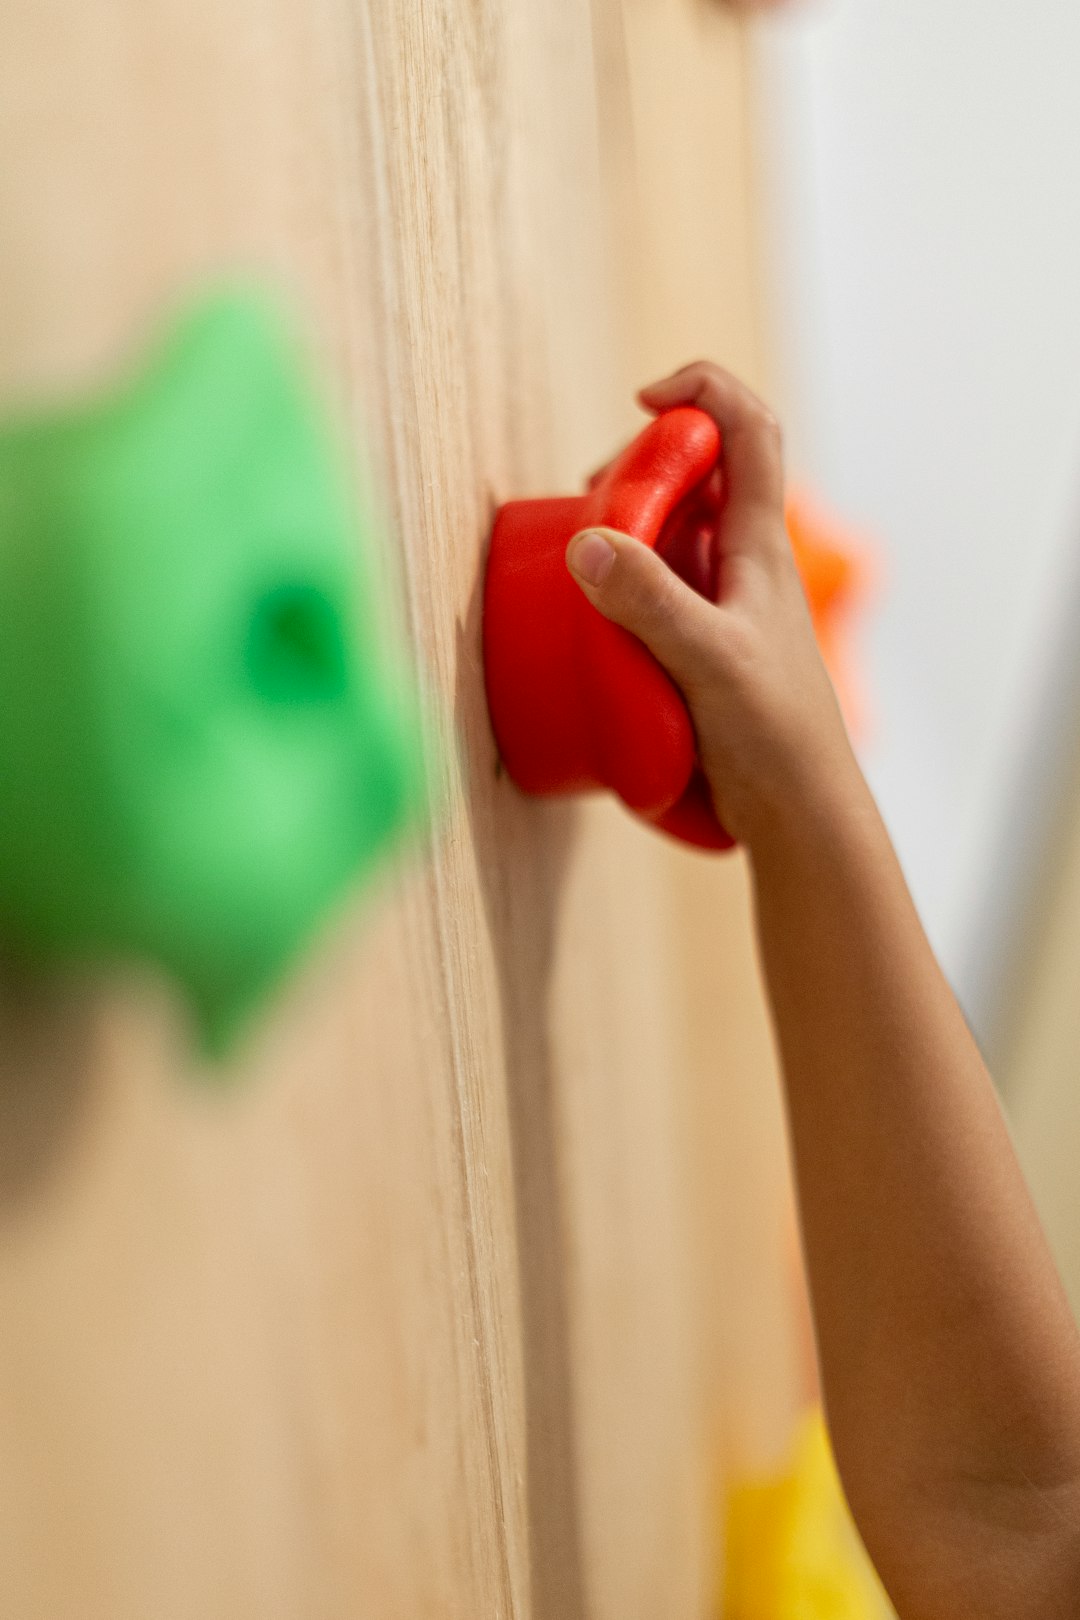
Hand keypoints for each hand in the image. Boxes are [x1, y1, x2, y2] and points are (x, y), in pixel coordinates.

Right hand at [566, 361, 859, 851]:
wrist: (795, 812)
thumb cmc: (773, 734)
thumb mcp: (707, 660)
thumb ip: (649, 601)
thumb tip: (587, 541)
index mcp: (761, 545)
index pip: (750, 429)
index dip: (703, 391)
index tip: (643, 403)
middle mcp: (745, 564)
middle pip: (701, 474)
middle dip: (643, 466)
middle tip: (596, 498)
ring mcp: (724, 605)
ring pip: (676, 533)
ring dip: (630, 525)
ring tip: (585, 555)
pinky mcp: (702, 646)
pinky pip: (660, 589)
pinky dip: (626, 581)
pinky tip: (594, 613)